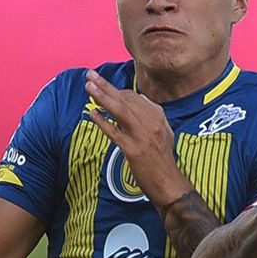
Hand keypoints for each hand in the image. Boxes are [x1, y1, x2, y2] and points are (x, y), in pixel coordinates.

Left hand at [84, 69, 191, 209]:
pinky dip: (102, 121)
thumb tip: (140, 98)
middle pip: (126, 100)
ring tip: (88, 86)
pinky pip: (114, 132)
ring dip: (102, 97)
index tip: (101, 84)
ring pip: (120, 111)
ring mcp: (142, 135)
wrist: (168, 182)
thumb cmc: (163, 159)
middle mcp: (151, 123)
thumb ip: (153, 114)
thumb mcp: (165, 131)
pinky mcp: (133, 150)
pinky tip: (92, 113)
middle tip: (89, 75)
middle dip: (106, 86)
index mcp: (158, 116)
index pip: (134, 97)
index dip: (116, 90)